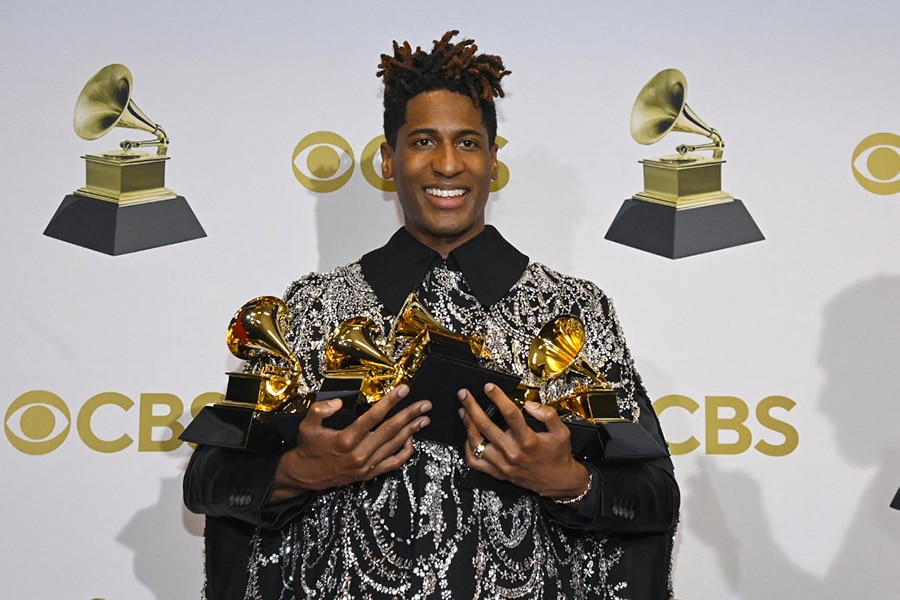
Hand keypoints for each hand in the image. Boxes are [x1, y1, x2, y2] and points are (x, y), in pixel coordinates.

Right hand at [270, 384, 430, 501]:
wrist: (304, 475)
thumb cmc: (308, 449)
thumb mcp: (307, 425)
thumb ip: (320, 409)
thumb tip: (338, 401)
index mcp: (346, 439)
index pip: (374, 416)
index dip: (391, 401)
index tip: (404, 389)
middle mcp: (359, 453)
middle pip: (391, 429)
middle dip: (410, 414)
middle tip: (424, 404)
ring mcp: (366, 465)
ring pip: (395, 445)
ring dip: (412, 431)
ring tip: (424, 418)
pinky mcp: (369, 473)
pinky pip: (393, 463)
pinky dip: (405, 452)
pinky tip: (411, 440)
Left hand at [458, 383, 588, 499]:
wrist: (557, 481)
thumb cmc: (558, 455)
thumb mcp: (562, 432)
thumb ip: (548, 415)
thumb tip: (529, 404)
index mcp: (528, 440)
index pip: (510, 414)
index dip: (498, 397)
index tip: (489, 387)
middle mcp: (512, 452)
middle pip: (486, 426)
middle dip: (472, 407)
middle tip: (464, 394)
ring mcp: (503, 464)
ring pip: (476, 443)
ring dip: (467, 425)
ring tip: (463, 411)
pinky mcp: (498, 473)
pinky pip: (475, 462)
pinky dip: (468, 448)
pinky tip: (469, 437)